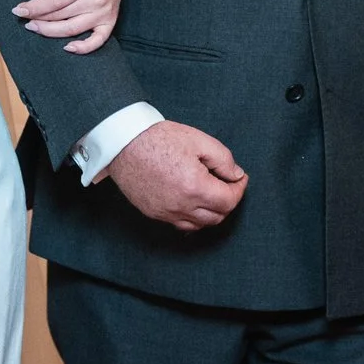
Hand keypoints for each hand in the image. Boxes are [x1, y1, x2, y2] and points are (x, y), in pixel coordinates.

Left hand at [13, 0, 125, 53]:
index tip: (19, 10)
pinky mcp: (110, 22)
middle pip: (61, 15)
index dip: (35, 7)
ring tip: (35, 28)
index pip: (55, 0)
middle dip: (39, 19)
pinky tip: (68, 48)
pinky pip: (98, 40)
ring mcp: (104, 13)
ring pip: (73, 29)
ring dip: (51, 32)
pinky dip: (84, 48)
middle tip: (24, 20)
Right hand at [109, 120, 247, 232]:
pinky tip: (193, 202)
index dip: (239, 189)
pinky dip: (193, 217)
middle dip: (228, 201)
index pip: (229, 201)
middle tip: (228, 184)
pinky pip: (180, 224)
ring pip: (200, 225)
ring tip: (211, 193)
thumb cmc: (158, 138)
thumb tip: (236, 175)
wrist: (123, 142)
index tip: (240, 178)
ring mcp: (166, 212)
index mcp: (195, 187)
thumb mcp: (198, 140)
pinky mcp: (154, 213)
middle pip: (217, 217)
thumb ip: (223, 159)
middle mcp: (182, 206)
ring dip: (211, 212)